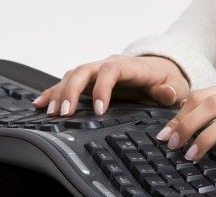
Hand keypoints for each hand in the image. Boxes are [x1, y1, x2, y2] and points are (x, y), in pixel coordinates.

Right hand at [32, 55, 189, 115]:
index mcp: (129, 67)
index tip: (100, 110)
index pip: (111, 71)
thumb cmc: (164, 78)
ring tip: (49, 111)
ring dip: (59, 92)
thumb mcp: (174, 85)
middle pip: (84, 70)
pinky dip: (53, 91)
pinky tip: (40, 102)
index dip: (102, 88)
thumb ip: (170, 91)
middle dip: (71, 91)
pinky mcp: (90, 80)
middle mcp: (109, 65)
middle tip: (63, 113)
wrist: (158, 69)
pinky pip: (68, 81)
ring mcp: (98, 71)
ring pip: (72, 75)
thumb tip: (167, 93)